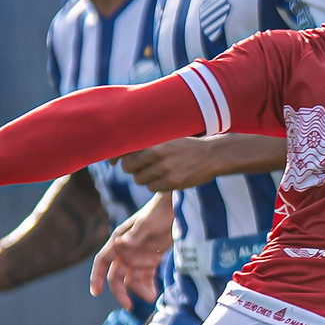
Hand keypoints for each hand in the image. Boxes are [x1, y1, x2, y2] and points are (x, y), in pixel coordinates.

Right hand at [92, 194, 175, 308]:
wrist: (177, 207)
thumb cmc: (159, 211)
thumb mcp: (147, 223)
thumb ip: (134, 235)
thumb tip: (118, 243)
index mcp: (119, 240)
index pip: (102, 261)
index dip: (96, 277)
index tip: (95, 292)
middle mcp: (126, 250)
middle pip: (116, 275)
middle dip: (120, 292)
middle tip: (128, 306)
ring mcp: (139, 255)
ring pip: (132, 279)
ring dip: (138, 290)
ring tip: (151, 298)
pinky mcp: (152, 258)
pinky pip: (146, 277)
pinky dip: (148, 286)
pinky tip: (154, 294)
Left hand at [121, 134, 285, 192]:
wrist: (212, 155)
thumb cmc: (186, 145)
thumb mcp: (166, 137)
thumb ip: (146, 141)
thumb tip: (120, 151)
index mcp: (153, 140)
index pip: (124, 149)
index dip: (114, 157)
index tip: (113, 162)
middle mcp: (157, 153)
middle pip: (128, 167)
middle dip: (133, 169)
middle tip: (142, 167)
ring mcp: (164, 168)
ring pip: (140, 180)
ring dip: (145, 178)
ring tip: (158, 172)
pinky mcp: (172, 182)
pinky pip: (153, 188)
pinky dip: (156, 185)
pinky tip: (166, 178)